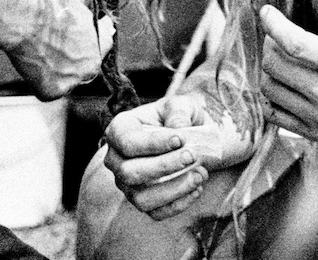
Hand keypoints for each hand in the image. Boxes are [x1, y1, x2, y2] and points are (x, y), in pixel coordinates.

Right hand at [0, 0, 105, 99]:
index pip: (103, 46)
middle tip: (57, 48)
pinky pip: (47, 89)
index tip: (85, 39)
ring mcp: (70, 82)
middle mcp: (90, 68)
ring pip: (66, 79)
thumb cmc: (48, 8)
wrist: (23, 19)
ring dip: (58, 72)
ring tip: (41, 54)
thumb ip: (87, 21)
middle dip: (75, 59)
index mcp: (101, 46)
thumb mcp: (78, 6)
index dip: (92, 42)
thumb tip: (89, 20)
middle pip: (85, 67)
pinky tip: (33, 65)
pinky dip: (39, 81)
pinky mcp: (50, 92)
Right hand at [104, 96, 250, 220]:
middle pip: (131, 173)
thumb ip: (178, 112)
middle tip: (193, 155)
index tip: (181, 139)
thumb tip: (177, 129)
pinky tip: (197, 188)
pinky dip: (179, 204)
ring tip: (201, 174)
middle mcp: (116, 160)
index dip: (154, 143)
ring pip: (141, 198)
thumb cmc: (179, 117)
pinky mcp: (142, 201)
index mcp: (120, 129)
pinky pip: (155, 212)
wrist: (188, 137)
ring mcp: (126, 184)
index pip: (128, 142)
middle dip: (165, 166)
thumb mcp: (181, 104)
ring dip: (174, 189)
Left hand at [259, 0, 317, 144]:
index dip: (274, 25)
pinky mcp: (316, 133)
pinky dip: (272, 96)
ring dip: (270, 69)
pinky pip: (274, 114)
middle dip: (271, 44)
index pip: (296, 44)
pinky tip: (285, 82)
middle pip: (276, 66)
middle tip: (277, 33)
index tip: (267, 11)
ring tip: (280, 55)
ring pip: (271, 89)